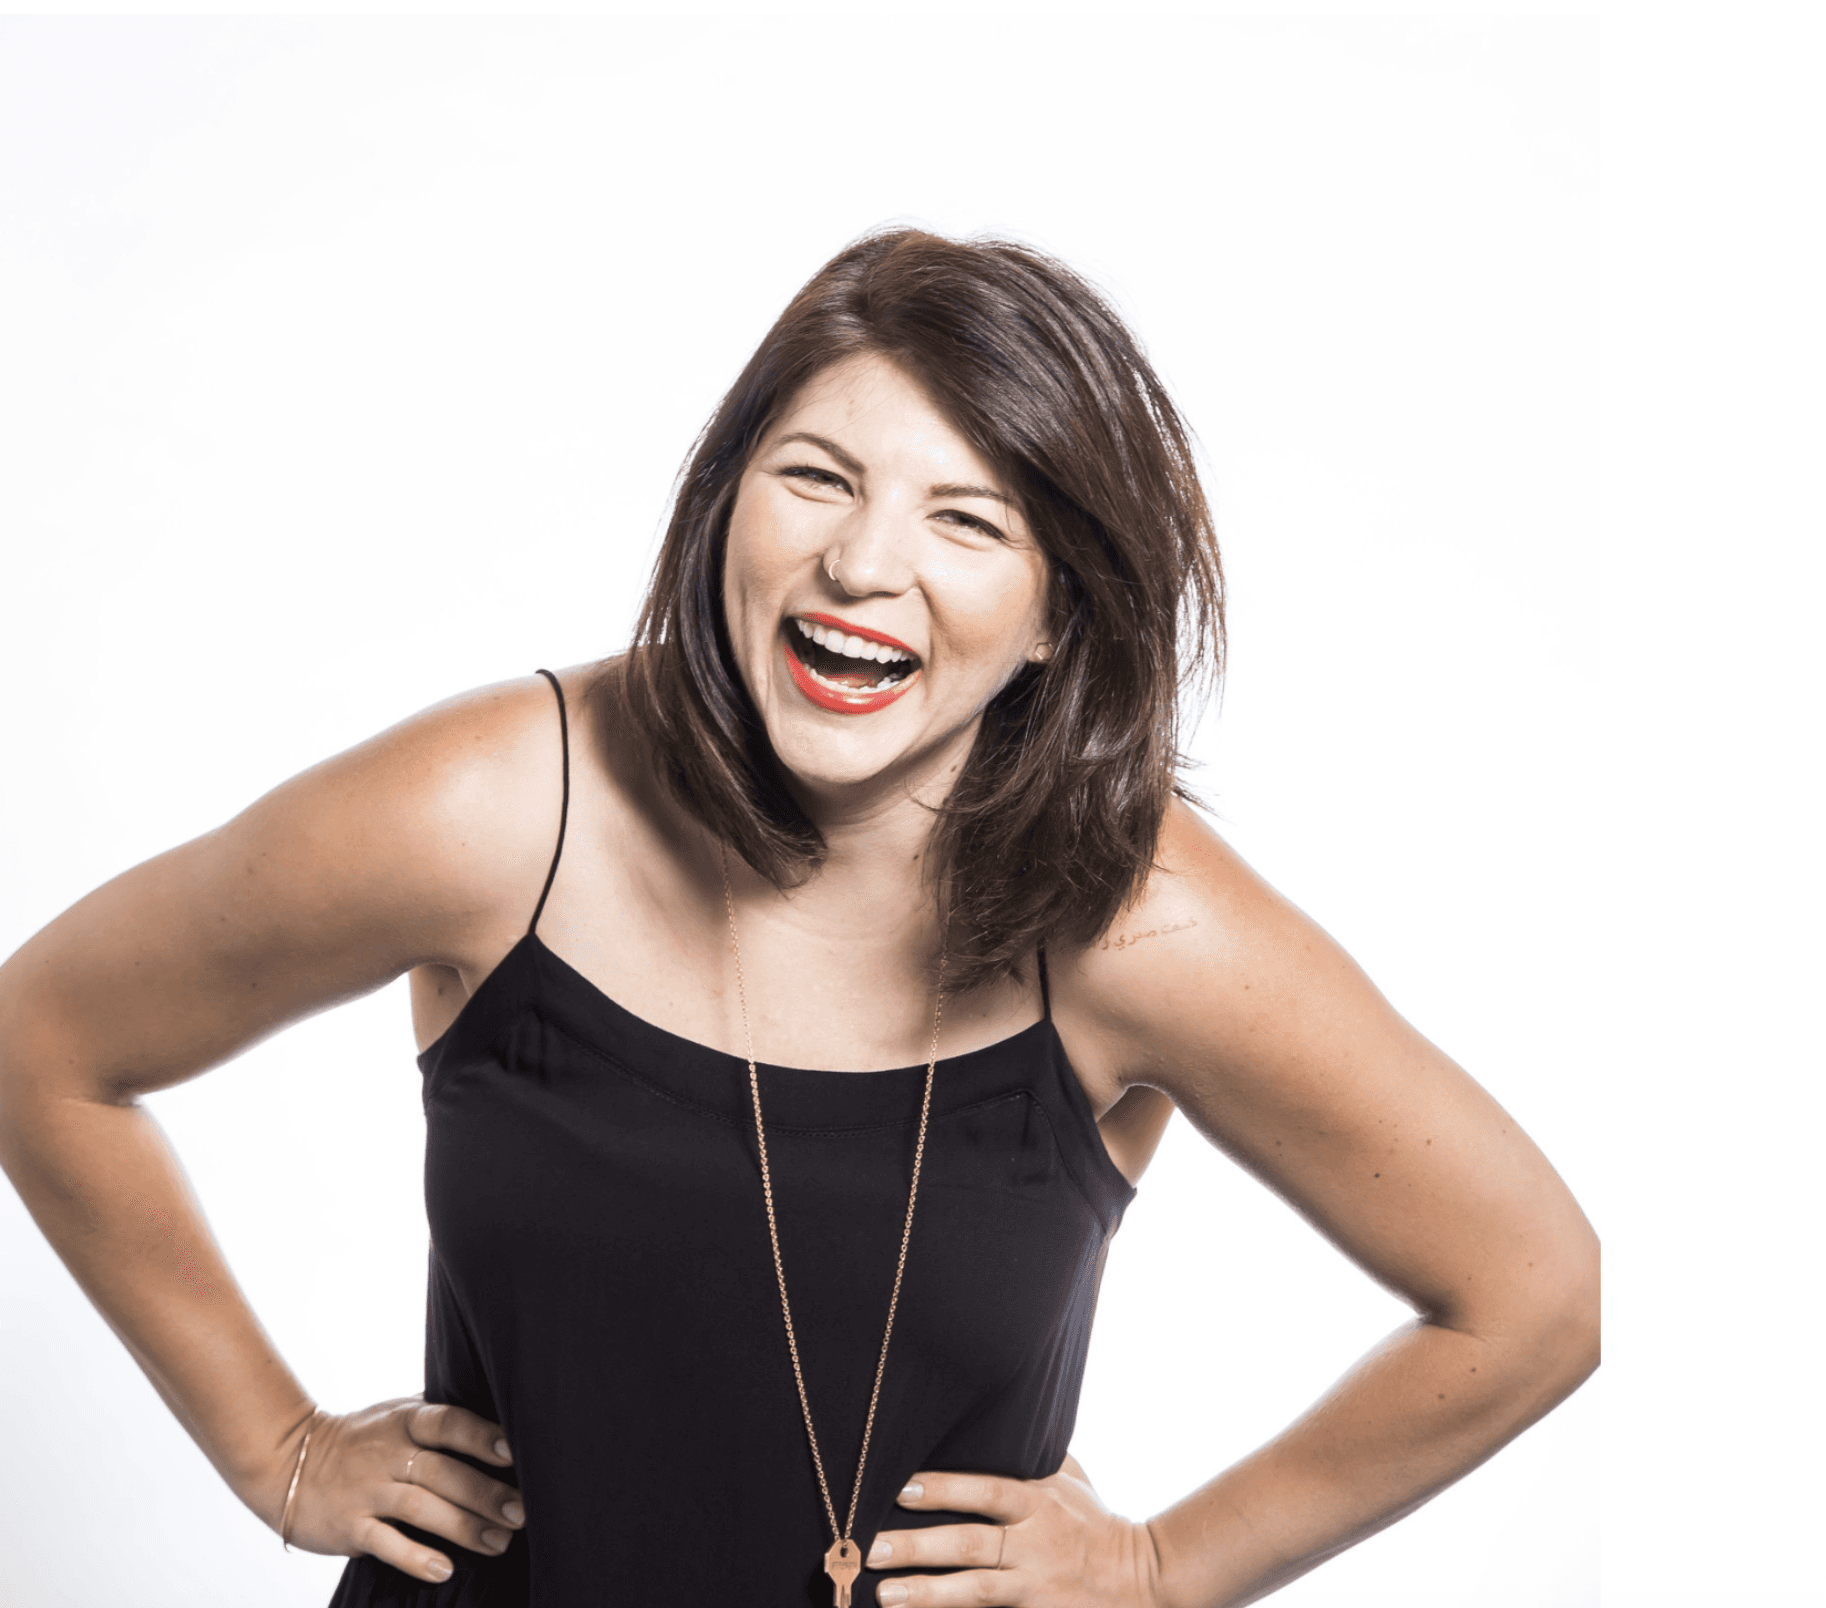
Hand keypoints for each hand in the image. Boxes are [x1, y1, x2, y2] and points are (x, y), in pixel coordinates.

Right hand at [260, 1395, 524, 1583]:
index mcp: (406, 1420)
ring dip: (462, 1527)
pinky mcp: (348, 1526)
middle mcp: (388, 1453)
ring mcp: (367, 1490)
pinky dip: (414, 1557)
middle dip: (485, 1493)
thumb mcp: (398, 1414)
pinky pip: (384, 1542)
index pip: (448, 1422)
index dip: (480, 1436)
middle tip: (522, 1512)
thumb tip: (504, 1418)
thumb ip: (441, 1417)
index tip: (514, 1453)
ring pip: (419, 1508)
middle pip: (442, 1471)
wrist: (288, 1458)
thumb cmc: (363, 1438)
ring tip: (499, 1542)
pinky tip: (444, 1569)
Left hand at [868, 1453, 1160, 1606]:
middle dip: (919, 1547)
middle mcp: (1034, 1545)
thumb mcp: (1070, 1479)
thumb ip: (1032, 1453)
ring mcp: (1035, 1587)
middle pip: (970, 1545)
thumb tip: (994, 1412)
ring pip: (976, 1591)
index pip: (986, 1491)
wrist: (1142, 1580)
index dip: (944, 1489)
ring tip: (884, 1594)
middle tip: (872, 1547)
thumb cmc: (1095, 1522)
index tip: (900, 1488)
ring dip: (927, 1594)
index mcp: (1039, 1502)